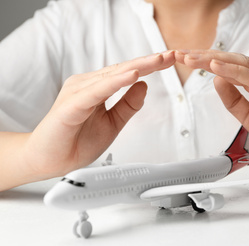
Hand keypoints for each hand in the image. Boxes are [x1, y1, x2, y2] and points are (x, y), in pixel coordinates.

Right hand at [23, 51, 175, 178]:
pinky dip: (116, 82)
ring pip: (113, 76)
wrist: (50, 161)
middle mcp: (87, 85)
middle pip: (124, 69)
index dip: (150, 66)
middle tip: (171, 55)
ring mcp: (78, 92)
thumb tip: (144, 85)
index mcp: (97, 88)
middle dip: (150, 62)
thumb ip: (128, 105)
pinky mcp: (72, 105)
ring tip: (158, 61)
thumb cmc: (76, 142)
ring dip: (138, 67)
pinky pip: (97, 91)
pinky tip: (132, 75)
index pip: (128, 73)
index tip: (170, 59)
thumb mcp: (113, 123)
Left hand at [176, 50, 248, 169]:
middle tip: (183, 54)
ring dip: (215, 60)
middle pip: (234, 62)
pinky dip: (236, 72)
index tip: (187, 61)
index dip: (207, 63)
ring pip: (243, 66)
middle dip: (205, 57)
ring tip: (193, 58)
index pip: (231, 68)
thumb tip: (218, 81)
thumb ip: (235, 100)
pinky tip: (218, 67)